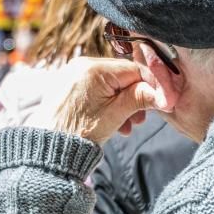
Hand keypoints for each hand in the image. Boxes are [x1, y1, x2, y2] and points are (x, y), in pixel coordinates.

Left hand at [25, 58, 166, 144]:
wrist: (49, 148)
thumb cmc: (79, 132)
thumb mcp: (116, 114)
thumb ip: (140, 98)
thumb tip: (164, 94)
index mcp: (93, 68)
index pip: (134, 69)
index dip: (151, 86)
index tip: (162, 102)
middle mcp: (80, 65)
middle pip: (122, 76)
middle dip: (135, 97)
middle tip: (140, 119)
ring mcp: (72, 74)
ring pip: (110, 84)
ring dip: (122, 103)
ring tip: (126, 125)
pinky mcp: (68, 85)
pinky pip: (95, 88)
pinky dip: (107, 103)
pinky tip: (112, 122)